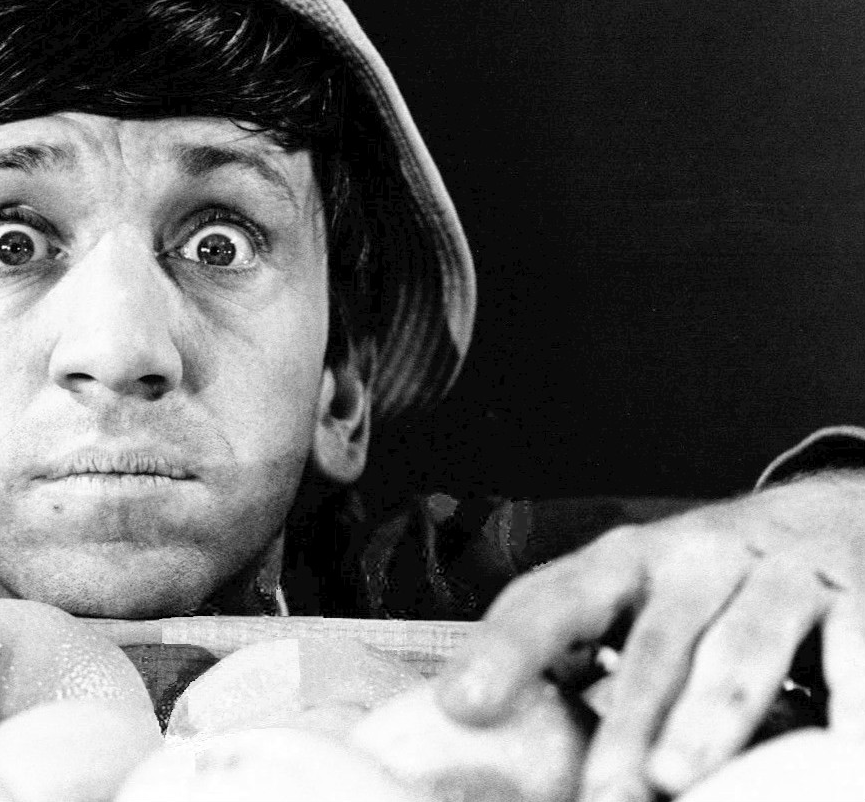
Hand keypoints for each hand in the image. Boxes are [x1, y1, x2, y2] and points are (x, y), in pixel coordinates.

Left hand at [433, 473, 864, 801]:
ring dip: (707, 718)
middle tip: (600, 793)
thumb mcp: (638, 598)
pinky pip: (850, 653)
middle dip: (623, 722)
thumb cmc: (709, 584)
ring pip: (740, 646)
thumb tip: (487, 727)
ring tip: (675, 781)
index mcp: (625, 560)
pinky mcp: (853, 596)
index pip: (552, 599)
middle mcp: (696, 556)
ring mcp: (778, 572)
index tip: (462, 707)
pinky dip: (844, 706)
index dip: (506, 650)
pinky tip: (835, 758)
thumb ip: (577, 654)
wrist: (835, 514)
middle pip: (652, 643)